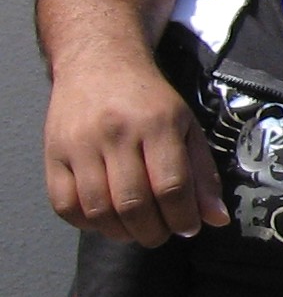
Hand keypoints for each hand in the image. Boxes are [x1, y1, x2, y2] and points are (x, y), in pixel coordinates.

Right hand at [44, 53, 224, 245]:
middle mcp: (115, 133)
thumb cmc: (147, 99)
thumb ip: (202, 174)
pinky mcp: (52, 153)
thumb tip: (216, 218)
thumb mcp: (186, 127)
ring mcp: (79, 144)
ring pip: (97, 209)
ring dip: (121, 232)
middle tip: (162, 233)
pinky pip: (64, 204)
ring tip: (136, 229)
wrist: (98, 63)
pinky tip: (105, 218)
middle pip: (133, 203)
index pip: (171, 186)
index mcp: (157, 124)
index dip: (182, 218)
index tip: (188, 227)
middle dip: (153, 232)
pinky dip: (86, 223)